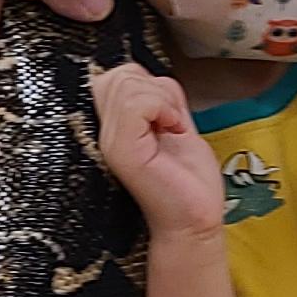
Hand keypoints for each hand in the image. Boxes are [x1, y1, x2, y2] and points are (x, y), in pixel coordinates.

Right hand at [89, 65, 227, 235]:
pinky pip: (136, 102)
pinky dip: (163, 107)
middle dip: (153, 87)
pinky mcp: (121, 150)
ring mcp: (109, 141)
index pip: (114, 76)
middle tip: (169, 121)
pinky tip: (172, 131)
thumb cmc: (186, 183)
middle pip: (117, 74)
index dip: (146, 84)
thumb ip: (160, 99)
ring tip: (171, 128)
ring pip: (125, 81)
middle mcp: (103, 133)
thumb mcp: (175, 125)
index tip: (165, 116)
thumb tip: (151, 75)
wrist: (193, 222)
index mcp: (113, 127)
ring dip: (161, 99)